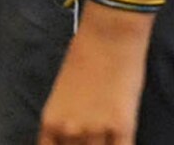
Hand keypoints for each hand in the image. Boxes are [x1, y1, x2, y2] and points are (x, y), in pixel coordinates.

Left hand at [37, 5, 151, 143]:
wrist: (108, 37)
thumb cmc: (84, 57)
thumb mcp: (64, 94)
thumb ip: (67, 121)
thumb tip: (74, 139)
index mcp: (51, 121)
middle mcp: (69, 130)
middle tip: (93, 139)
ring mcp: (96, 131)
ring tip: (107, 135)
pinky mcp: (122, 127)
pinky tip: (121, 139)